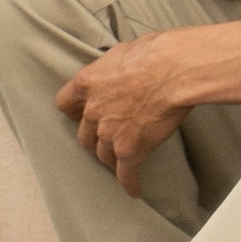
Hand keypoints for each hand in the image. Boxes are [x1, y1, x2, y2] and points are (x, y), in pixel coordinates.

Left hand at [58, 29, 240, 192]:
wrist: (175, 71)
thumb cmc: (156, 52)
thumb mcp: (123, 50)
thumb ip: (112, 68)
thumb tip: (118, 70)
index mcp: (88, 83)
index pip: (64, 103)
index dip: (73, 112)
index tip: (80, 115)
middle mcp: (93, 111)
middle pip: (85, 135)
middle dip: (94, 138)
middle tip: (105, 139)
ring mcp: (109, 133)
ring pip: (103, 154)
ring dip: (111, 158)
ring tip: (120, 161)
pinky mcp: (129, 150)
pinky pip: (126, 174)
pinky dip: (130, 183)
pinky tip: (134, 191)